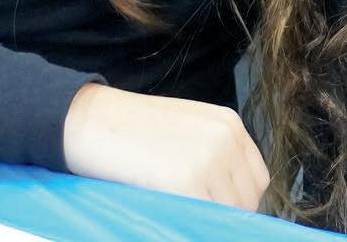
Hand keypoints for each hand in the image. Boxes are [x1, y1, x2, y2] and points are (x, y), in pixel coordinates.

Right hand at [61, 84, 269, 210]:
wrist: (89, 120)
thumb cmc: (129, 129)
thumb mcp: (186, 129)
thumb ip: (214, 154)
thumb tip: (228, 198)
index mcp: (229, 124)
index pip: (258, 180)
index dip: (239, 202)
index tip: (217, 211)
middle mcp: (226, 139)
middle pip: (246, 200)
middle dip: (224, 215)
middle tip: (193, 216)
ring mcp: (208, 159)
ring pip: (228, 214)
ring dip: (207, 221)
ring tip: (176, 213)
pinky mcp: (186, 181)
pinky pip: (203, 220)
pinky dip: (191, 226)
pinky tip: (169, 218)